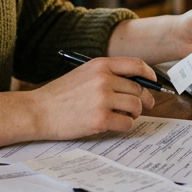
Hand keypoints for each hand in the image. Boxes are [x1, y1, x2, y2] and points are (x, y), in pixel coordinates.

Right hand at [28, 56, 156, 139]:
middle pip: (138, 89)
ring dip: (133, 114)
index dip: (149, 75)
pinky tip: (114, 124)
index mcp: (100, 65)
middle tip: (139, 107)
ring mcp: (102, 100)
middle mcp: (104, 80)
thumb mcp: (83, 74)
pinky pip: (127, 123)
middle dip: (142, 100)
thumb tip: (136, 84)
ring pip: (135, 107)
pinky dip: (125, 126)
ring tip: (122, 116)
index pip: (136, 65)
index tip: (152, 82)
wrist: (38, 111)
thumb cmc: (59, 95)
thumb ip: (107, 75)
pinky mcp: (100, 120)